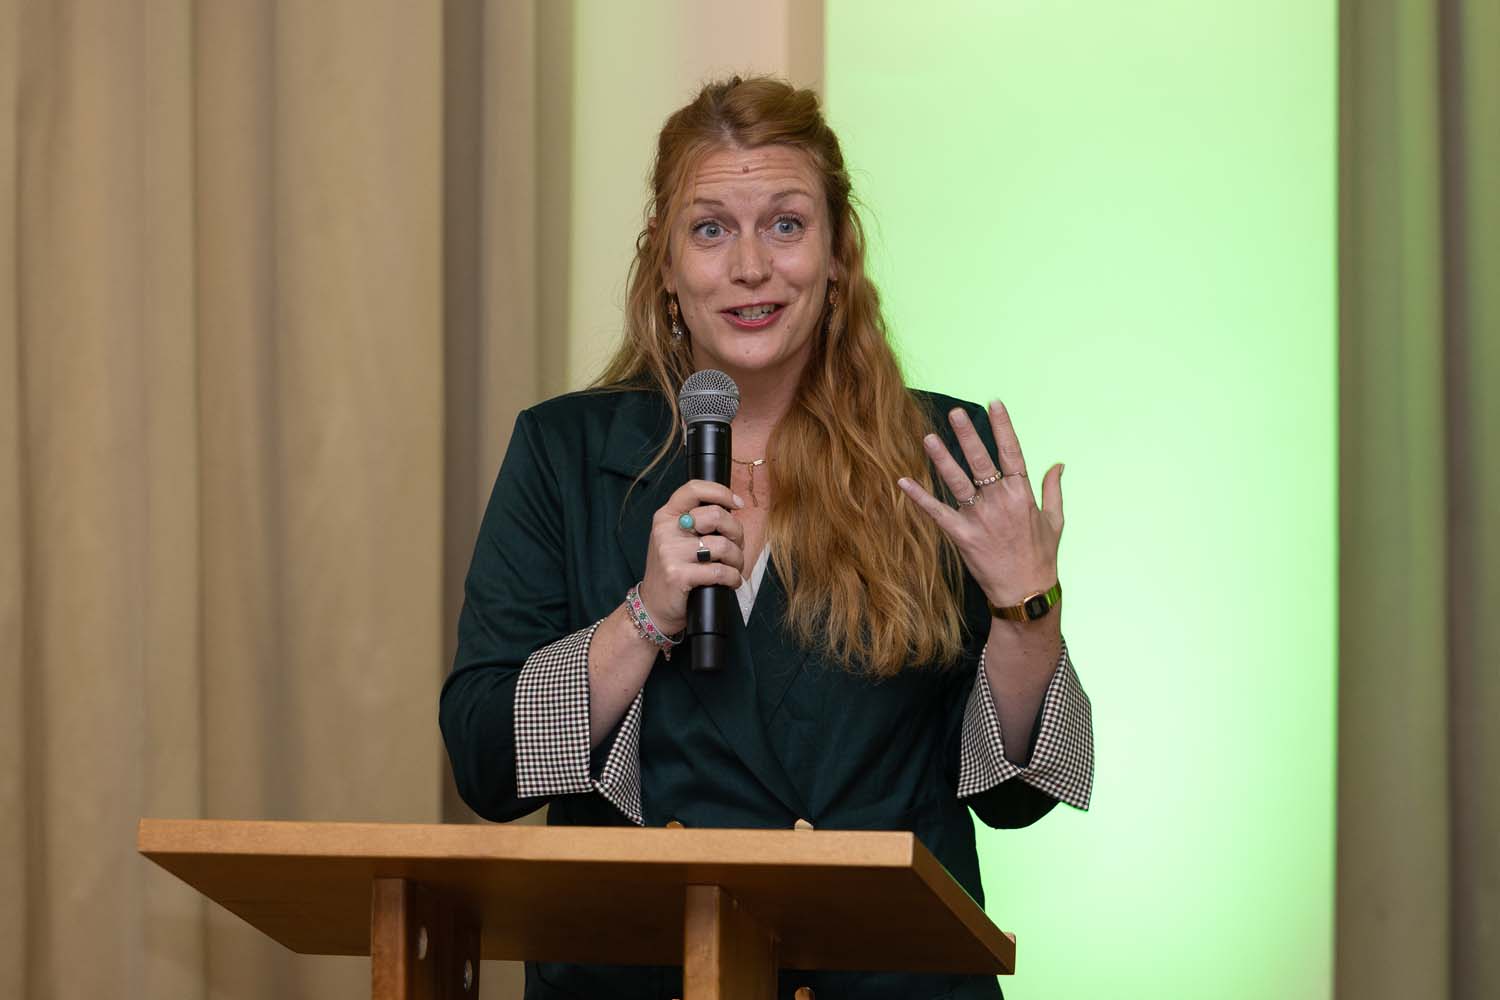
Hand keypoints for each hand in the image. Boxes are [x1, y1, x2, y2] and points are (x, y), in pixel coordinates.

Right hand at [638, 481, 745, 634]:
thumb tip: (732, 509)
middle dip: (737, 532)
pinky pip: (720, 571)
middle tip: (737, 546)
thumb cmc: (674, 570)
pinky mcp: (678, 575)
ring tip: (734, 568)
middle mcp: (665, 530)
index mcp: (666, 516)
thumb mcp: (676, 539)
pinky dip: (733, 578)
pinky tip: (731, 582)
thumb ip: (697, 522)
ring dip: (737, 559)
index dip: (721, 492)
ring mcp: (670, 553)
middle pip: (716, 515)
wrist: (654, 606)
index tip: (737, 504)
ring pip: (723, 546)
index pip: (694, 489)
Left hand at [897, 401, 1062, 609]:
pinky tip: (903, 482)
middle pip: (981, 461)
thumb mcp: (1055, 520)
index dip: (1003, 426)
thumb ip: (1053, 489)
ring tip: (929, 437)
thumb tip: (1059, 464)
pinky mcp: (962, 536)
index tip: (994, 403)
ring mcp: (980, 518)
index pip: (1012, 452)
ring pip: (957, 482)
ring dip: (941, 459)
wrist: (1026, 593)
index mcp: (1023, 494)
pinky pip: (937, 512)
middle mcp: (1000, 501)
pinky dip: (919, 497)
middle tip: (955, 413)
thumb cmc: (1041, 556)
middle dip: (968, 435)